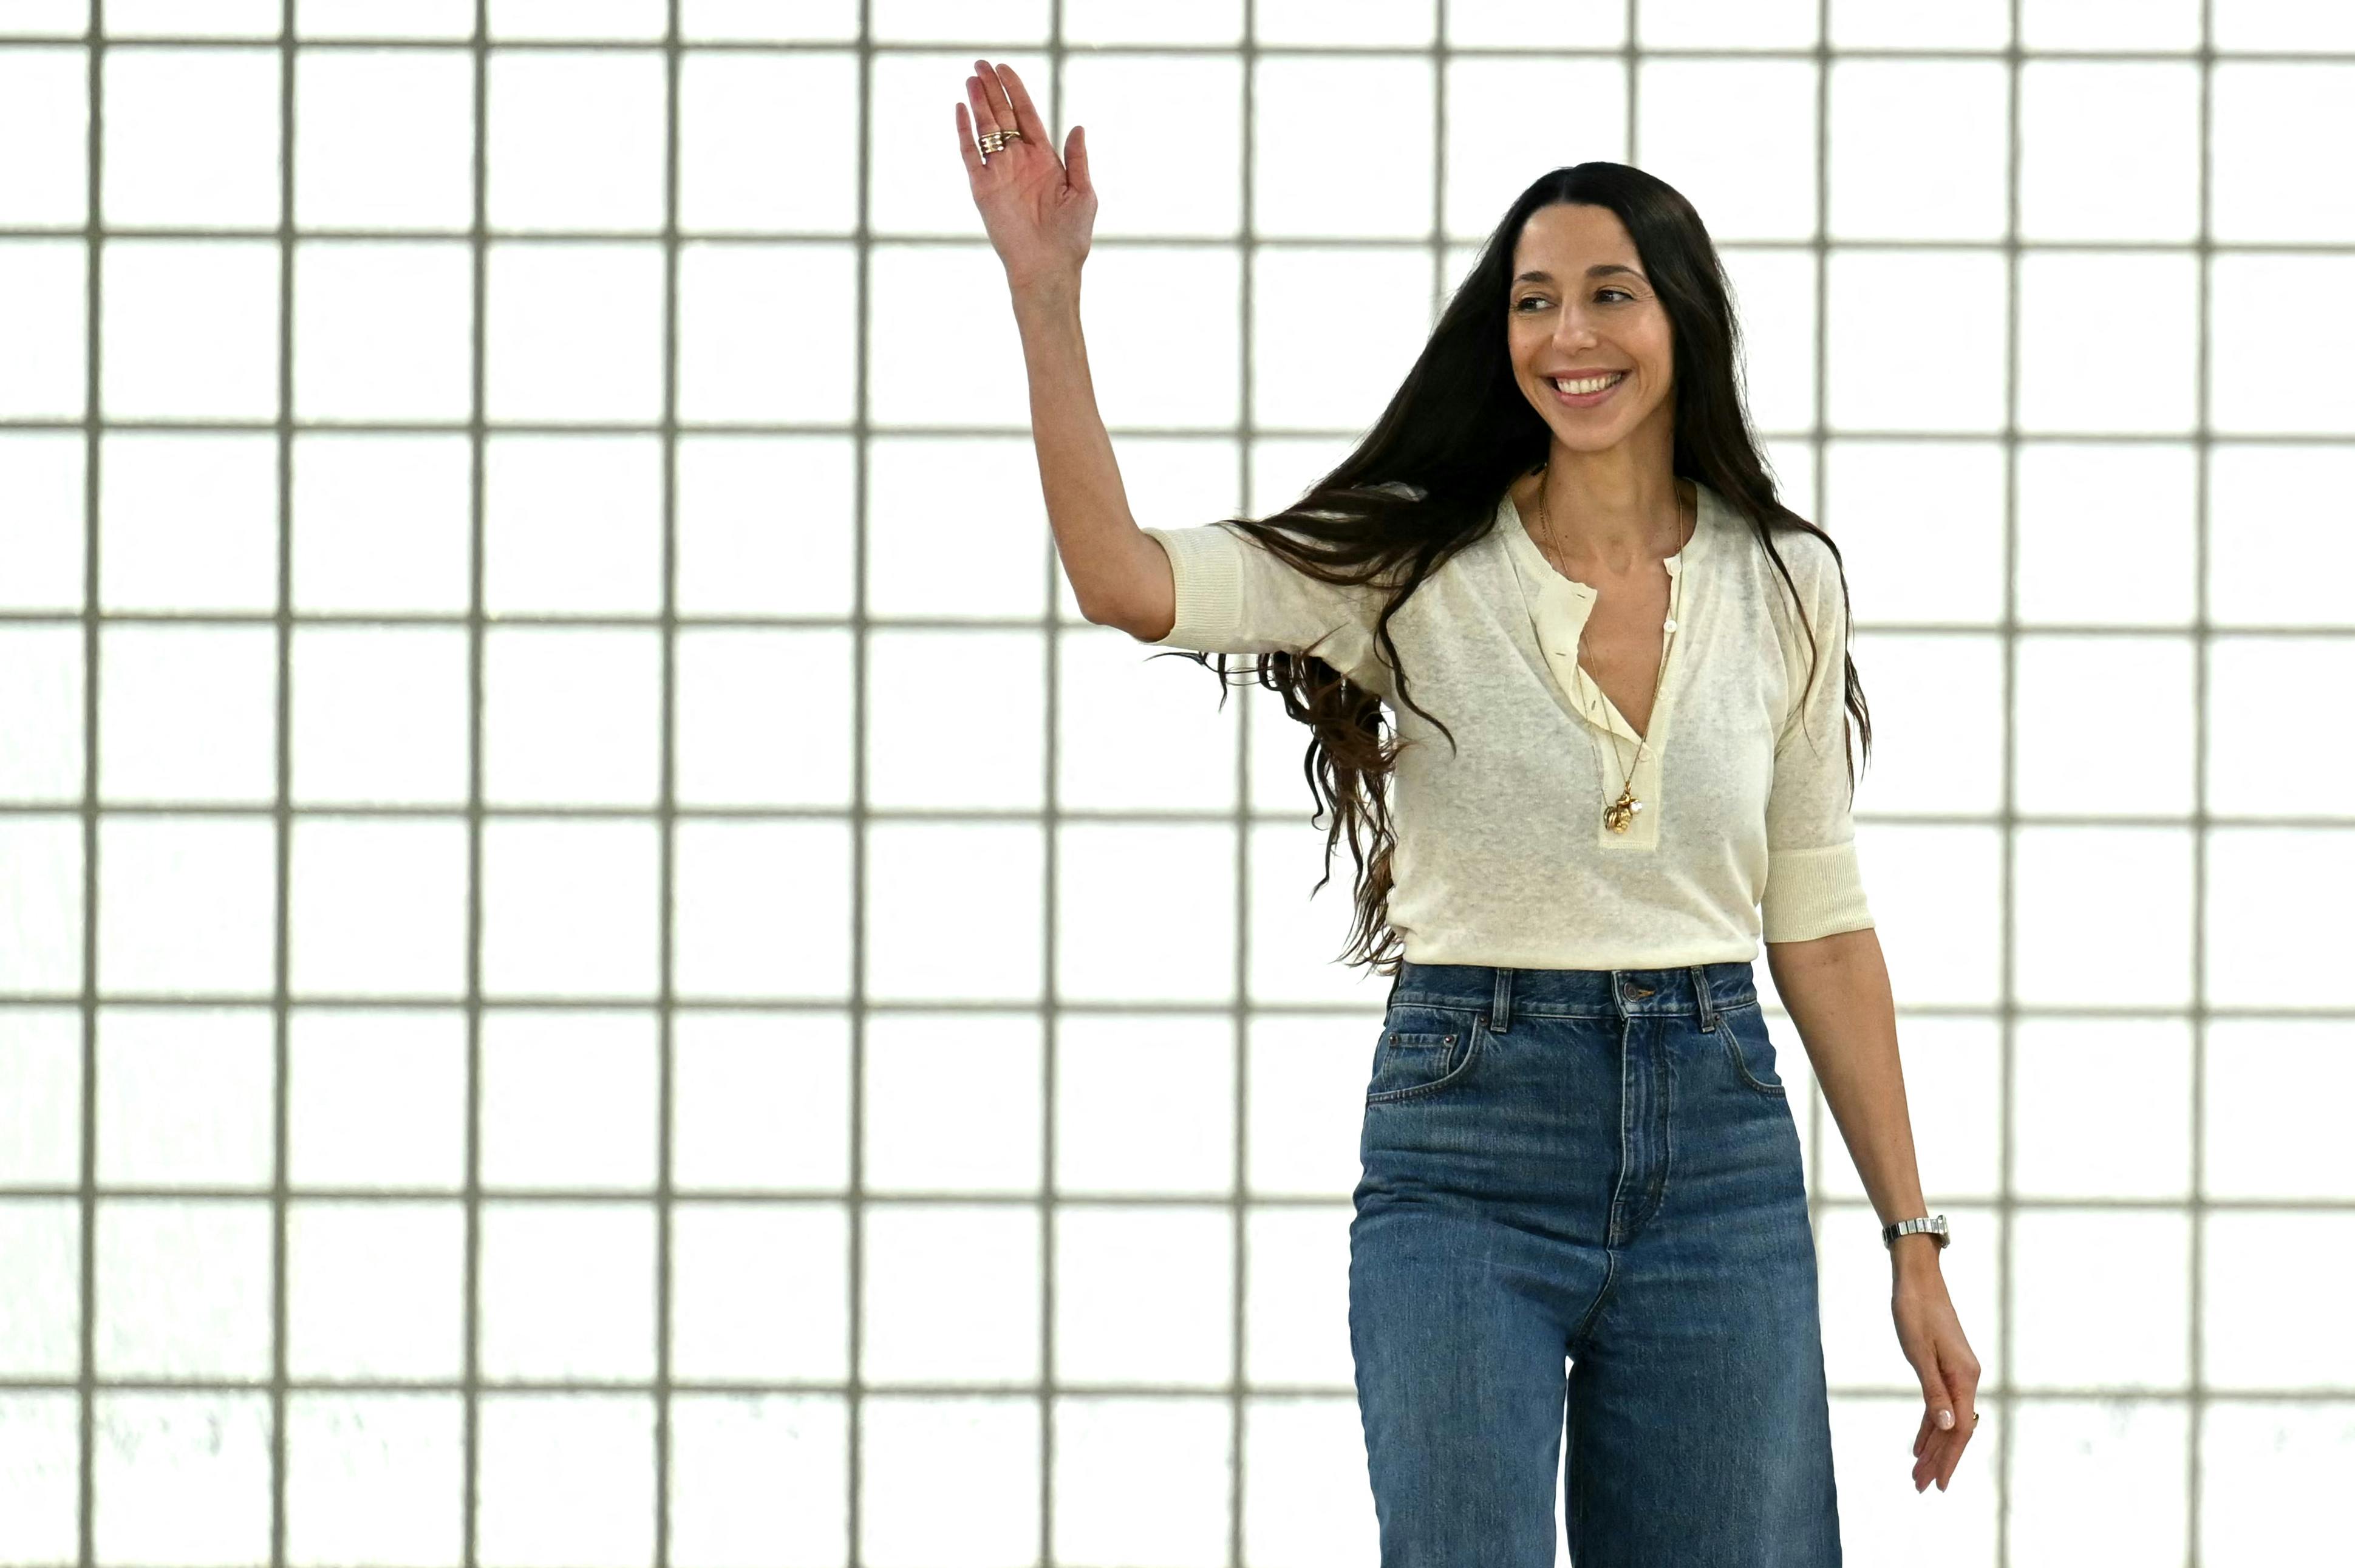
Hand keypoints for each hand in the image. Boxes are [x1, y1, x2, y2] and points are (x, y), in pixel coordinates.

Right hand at [954, 59, 1094, 294]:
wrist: (1049, 268)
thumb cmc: (1071, 236)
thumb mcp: (1083, 192)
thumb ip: (1077, 158)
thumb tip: (1077, 126)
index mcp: (1043, 159)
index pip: (1026, 115)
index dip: (1015, 90)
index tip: (1005, 69)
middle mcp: (1019, 162)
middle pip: (1003, 115)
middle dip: (992, 89)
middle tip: (980, 64)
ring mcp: (999, 173)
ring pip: (985, 129)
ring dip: (977, 104)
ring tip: (970, 78)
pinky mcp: (983, 188)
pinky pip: (970, 154)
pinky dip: (964, 132)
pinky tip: (960, 110)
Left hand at [1892, 1265, 1980, 1492]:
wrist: (1917, 1278)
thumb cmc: (1915, 1310)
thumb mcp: (1919, 1351)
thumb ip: (1933, 1390)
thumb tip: (1948, 1425)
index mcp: (1964, 1377)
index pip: (1960, 1430)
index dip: (1949, 1459)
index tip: (1940, 1485)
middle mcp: (1966, 1378)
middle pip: (1954, 1430)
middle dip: (1938, 1460)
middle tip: (1920, 1487)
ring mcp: (1957, 1374)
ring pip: (1946, 1420)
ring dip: (1932, 1446)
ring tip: (1916, 1473)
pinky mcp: (1945, 1367)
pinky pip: (1939, 1405)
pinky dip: (1928, 1425)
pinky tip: (1918, 1444)